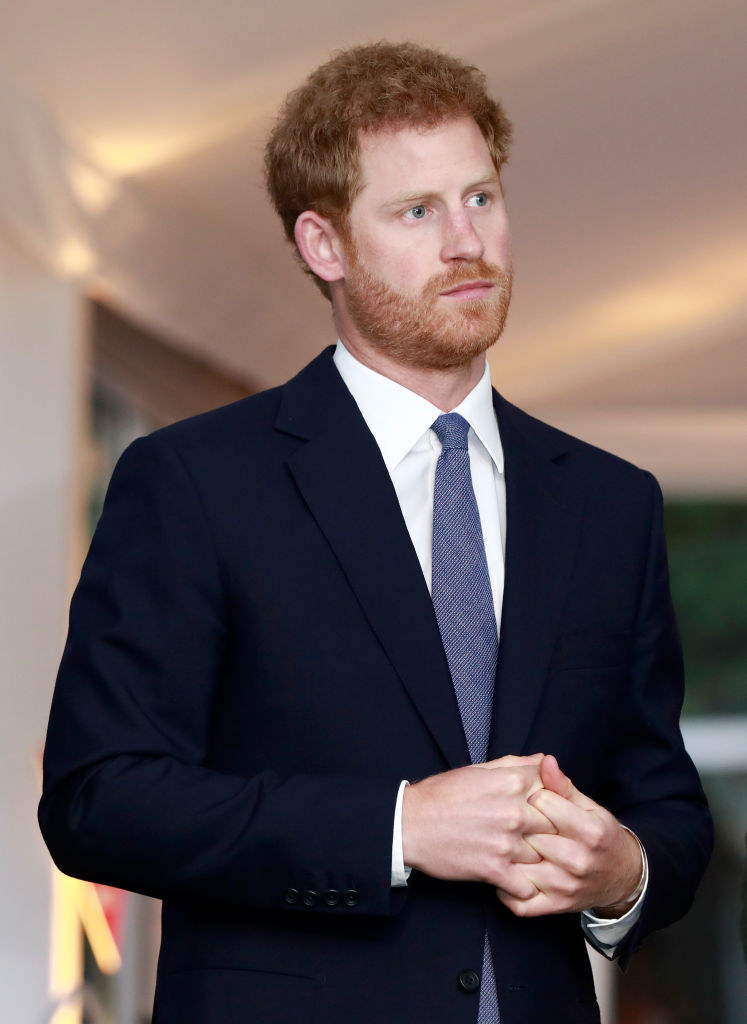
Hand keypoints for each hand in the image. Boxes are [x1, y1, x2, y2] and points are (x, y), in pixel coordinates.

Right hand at [402, 754, 556, 898]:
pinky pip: (527, 886)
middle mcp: (514, 810)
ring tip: (528, 862)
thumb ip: (515, 765)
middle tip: (542, 841)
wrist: (408, 824)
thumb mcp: (478, 770)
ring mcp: (506, 842)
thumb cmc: (441, 795)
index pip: (554, 791)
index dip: (550, 803)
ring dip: (537, 861)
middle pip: (554, 825)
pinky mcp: (494, 869)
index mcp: (512, 782)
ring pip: (543, 856)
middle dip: (548, 833)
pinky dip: (524, 888)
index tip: (543, 812)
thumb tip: (545, 761)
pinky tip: (515, 881)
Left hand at [495, 754, 642, 917]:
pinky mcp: (555, 906)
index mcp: (589, 830)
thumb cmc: (599, 835)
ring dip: (506, 855)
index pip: (541, 802)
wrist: (622, 876)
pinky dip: (505, 890)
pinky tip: (502, 874)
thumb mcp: (588, 806)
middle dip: (516, 824)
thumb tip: (545, 760)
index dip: (531, 796)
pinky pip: (519, 903)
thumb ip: (562, 785)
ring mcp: (565, 886)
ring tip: (501, 843)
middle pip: (528, 833)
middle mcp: (578, 860)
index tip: (531, 799)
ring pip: (519, 866)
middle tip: (509, 820)